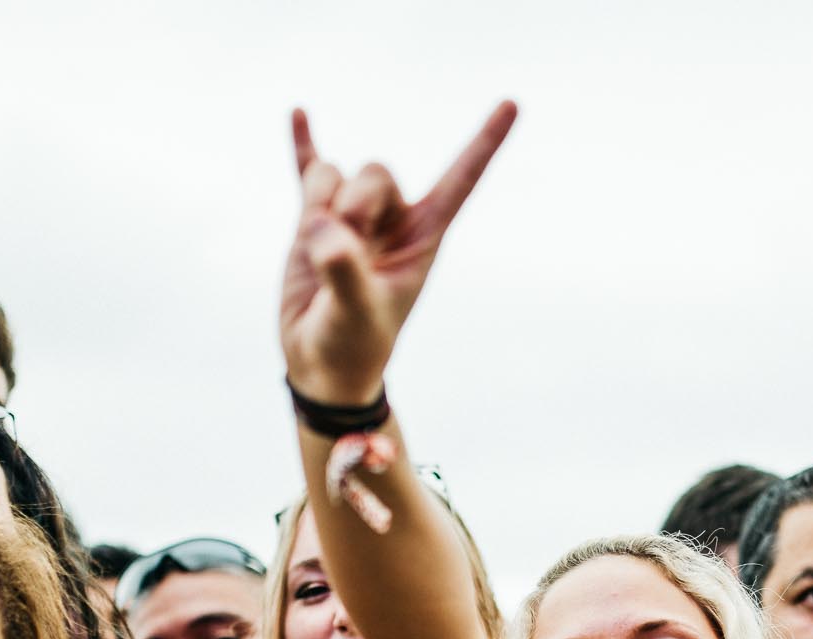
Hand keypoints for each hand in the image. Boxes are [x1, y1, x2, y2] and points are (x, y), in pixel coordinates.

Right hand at [281, 101, 517, 403]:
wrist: (320, 361)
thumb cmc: (352, 344)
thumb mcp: (356, 314)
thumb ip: (345, 274)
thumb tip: (325, 234)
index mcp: (424, 237)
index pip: (461, 180)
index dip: (485, 142)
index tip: (513, 103)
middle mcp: (392, 220)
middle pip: (376, 173)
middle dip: (354, 204)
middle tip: (343, 247)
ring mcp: (352, 216)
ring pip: (335, 173)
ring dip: (319, 201)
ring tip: (317, 249)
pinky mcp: (314, 218)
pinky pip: (310, 170)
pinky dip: (303, 144)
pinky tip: (299, 112)